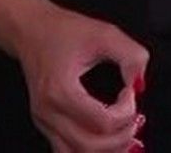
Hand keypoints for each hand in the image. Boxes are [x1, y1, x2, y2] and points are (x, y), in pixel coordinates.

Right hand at [10, 3, 148, 152]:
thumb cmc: (62, 30)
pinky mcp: (46, 125)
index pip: (103, 121)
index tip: (131, 91)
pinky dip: (91, 151)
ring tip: (124, 134)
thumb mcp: (104, 34)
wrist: (30, 30)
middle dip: (121, 138)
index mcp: (61, 90)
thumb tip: (140, 84)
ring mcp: (44, 122)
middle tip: (135, 120)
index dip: (127, 111)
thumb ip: (131, 56)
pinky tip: (107, 140)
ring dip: (106, 150)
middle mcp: (48, 112)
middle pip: (90, 147)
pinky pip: (68, 152)